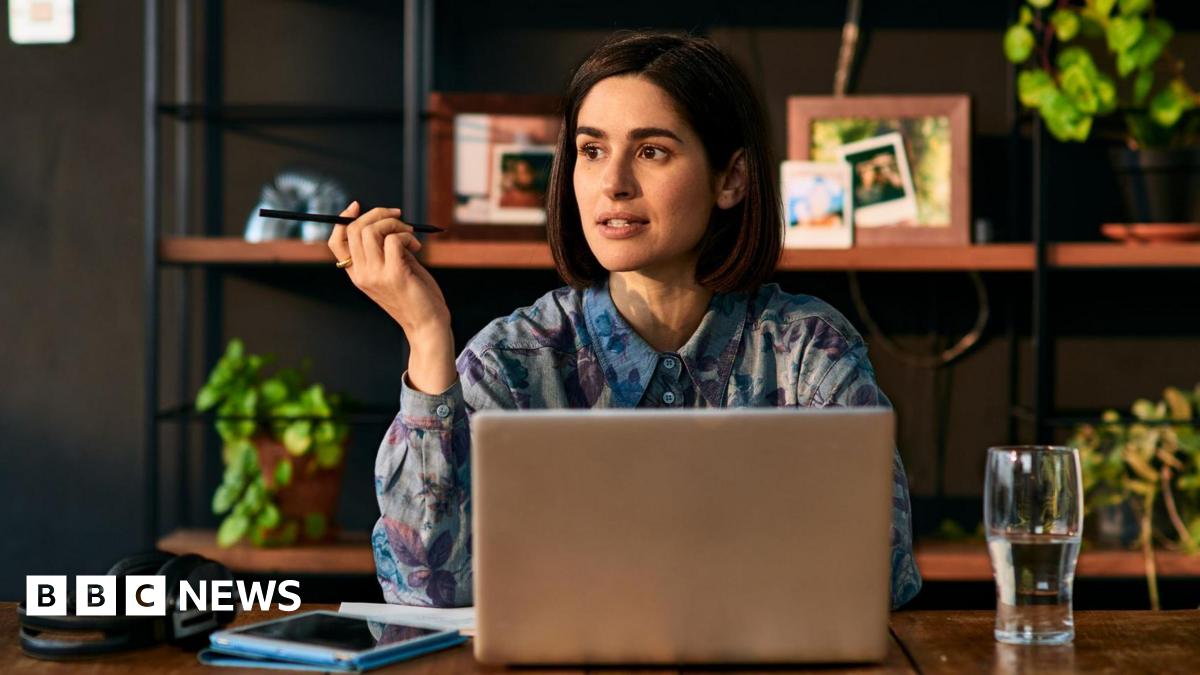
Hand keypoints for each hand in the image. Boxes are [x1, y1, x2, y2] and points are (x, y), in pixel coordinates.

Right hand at [327, 201, 450, 339]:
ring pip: (371, 231)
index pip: (336, 242)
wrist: (427, 324)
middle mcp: (361, 274)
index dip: (343, 219)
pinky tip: (416, 247)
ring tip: (410, 235)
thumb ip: (385, 249)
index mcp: (357, 274)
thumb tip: (386, 220)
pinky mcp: (394, 275)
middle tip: (399, 218)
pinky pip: (393, 240)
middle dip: (378, 214)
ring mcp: (375, 275)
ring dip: (394, 224)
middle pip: (354, 230)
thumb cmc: (415, 295)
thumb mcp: (394, 269)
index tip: (357, 206)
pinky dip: (406, 236)